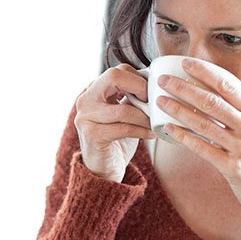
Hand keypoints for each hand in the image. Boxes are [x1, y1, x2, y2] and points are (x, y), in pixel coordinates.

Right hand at [74, 64, 155, 181]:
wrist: (103, 169)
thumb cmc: (117, 139)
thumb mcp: (123, 112)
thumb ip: (131, 96)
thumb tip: (155, 81)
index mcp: (93, 90)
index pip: (117, 71)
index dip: (138, 79)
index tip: (150, 94)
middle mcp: (85, 99)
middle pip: (114, 76)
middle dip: (140, 87)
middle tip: (152, 103)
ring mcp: (85, 117)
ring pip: (123, 109)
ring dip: (144, 116)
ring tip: (155, 122)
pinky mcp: (92, 135)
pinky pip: (124, 128)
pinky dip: (142, 130)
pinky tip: (151, 134)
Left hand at [155, 58, 240, 222]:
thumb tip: (216, 98)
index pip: (229, 85)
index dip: (206, 72)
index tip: (186, 62)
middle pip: (213, 101)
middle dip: (184, 87)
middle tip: (163, 79)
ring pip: (204, 123)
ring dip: (178, 110)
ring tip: (160, 102)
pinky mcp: (232, 168)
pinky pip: (203, 149)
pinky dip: (184, 137)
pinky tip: (169, 129)